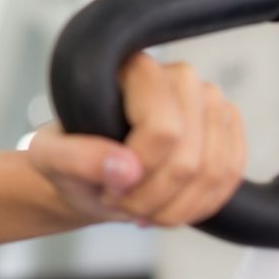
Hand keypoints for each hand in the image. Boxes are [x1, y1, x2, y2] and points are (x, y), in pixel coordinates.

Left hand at [27, 55, 245, 227]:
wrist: (94, 174)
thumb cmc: (71, 158)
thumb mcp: (49, 158)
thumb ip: (74, 158)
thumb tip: (125, 169)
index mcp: (135, 69)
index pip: (163, 130)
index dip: (138, 171)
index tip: (109, 186)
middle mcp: (181, 78)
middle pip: (189, 159)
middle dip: (152, 198)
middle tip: (121, 203)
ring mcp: (211, 103)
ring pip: (214, 173)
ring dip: (174, 208)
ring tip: (141, 208)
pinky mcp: (228, 130)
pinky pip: (230, 179)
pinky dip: (199, 206)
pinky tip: (167, 209)